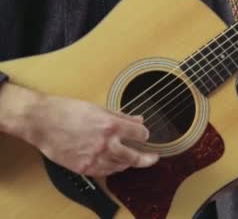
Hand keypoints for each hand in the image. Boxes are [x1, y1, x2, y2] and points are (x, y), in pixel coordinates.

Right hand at [0, 83, 158, 176]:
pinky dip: (112, 168)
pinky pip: (104, 172)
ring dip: (129, 163)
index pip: (139, 134)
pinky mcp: (83, 168)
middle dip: (147, 159)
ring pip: (120, 166)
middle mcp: (105, 143)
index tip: (144, 135)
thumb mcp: (98, 108)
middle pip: (134, 157)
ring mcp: (94, 158)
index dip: (144, 134)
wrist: (42, 122)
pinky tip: (114, 163)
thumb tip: (139, 120)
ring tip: (132, 159)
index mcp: (111, 125)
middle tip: (154, 158)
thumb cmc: (68, 110)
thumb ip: (121, 116)